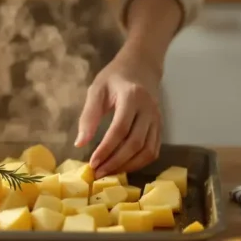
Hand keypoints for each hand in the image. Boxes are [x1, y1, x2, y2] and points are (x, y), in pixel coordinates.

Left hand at [76, 52, 162, 177]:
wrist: (141, 66)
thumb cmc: (114, 78)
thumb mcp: (96, 90)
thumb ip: (88, 116)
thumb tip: (80, 144)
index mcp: (132, 97)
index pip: (119, 129)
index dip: (106, 149)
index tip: (92, 163)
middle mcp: (148, 109)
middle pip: (135, 143)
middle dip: (115, 162)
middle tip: (98, 173)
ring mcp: (157, 119)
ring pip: (147, 151)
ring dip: (128, 166)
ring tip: (109, 173)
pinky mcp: (160, 127)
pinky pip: (153, 150)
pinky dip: (139, 163)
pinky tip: (123, 166)